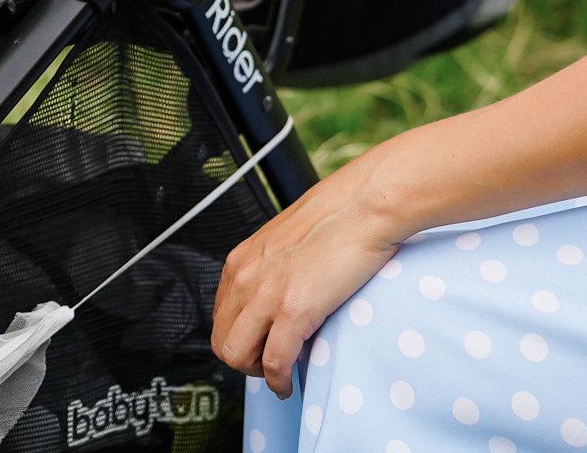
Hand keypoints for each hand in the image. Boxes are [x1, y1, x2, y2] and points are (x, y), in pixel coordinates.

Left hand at [213, 152, 407, 395]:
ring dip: (257, 373)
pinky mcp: (293, 310)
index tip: (258, 345)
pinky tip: (290, 383)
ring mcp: (266, 294)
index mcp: (242, 259)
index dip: (239, 337)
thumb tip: (282, 288)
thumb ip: (275, 265)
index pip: (220, 315)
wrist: (365, 204)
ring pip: (236, 356)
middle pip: (221, 340)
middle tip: (268, 364)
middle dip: (243, 360)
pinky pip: (274, 363)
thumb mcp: (288, 239)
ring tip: (279, 374)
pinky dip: (279, 381)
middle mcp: (245, 277)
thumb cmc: (339, 216)